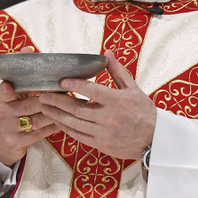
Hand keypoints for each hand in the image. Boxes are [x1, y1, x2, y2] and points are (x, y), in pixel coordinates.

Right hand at [0, 46, 61, 166]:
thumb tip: (29, 48)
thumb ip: (20, 76)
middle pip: (30, 104)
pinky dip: (55, 125)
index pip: (3, 92)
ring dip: (57, 110)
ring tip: (73, 103)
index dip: (6, 89)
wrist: (0, 143)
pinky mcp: (20, 142)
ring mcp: (11, 129)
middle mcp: (4, 114)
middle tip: (64, 88)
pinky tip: (67, 119)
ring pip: (39, 118)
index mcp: (2, 100)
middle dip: (48, 97)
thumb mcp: (10, 96)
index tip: (9, 86)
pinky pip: (42, 132)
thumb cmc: (10, 112)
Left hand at [39, 53, 155, 159]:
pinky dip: (66, 128)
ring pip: (74, 123)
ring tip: (44, 108)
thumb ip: (117, 71)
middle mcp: (108, 117)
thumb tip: (106, 52)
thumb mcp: (133, 88)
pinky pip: (79, 136)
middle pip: (77, 108)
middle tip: (43, 94)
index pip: (92, 91)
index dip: (75, 85)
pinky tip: (58, 121)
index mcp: (117, 101)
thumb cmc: (144, 111)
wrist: (154, 139)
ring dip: (57, 115)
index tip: (61, 81)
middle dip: (58, 101)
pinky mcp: (101, 144)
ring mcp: (103, 132)